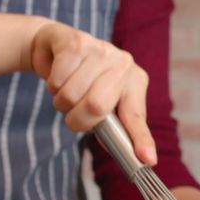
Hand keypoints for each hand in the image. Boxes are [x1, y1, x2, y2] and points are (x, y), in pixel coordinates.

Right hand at [27, 20, 155, 163]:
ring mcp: (101, 49)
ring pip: (71, 94)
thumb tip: (129, 157)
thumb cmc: (82, 83)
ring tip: (66, 89)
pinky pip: (58, 79)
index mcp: (135, 81)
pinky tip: (59, 72)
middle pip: (96, 105)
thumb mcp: (102, 103)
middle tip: (73, 113)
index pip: (136, 116)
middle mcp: (123, 63)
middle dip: (77, 118)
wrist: (56, 47)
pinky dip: (52, 84)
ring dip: (61, 101)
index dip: (141, 139)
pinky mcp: (77, 41)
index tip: (147, 159)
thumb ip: (114, 127)